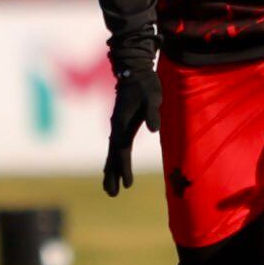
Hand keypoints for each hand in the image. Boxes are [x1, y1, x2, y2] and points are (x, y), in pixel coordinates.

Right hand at [102, 68, 161, 195]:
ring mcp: (117, 126)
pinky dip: (114, 159)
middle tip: (111, 194)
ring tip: (109, 188)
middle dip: (112, 175)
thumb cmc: (146, 84)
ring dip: (110, 170)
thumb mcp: (153, 97)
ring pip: (112, 152)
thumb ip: (152, 113)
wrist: (134, 70)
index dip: (124, 167)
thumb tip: (154, 128)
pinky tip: (114, 166)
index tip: (126, 184)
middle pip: (113, 155)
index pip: (122, 150)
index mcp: (122, 123)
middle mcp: (116, 127)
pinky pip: (115, 146)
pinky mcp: (120, 124)